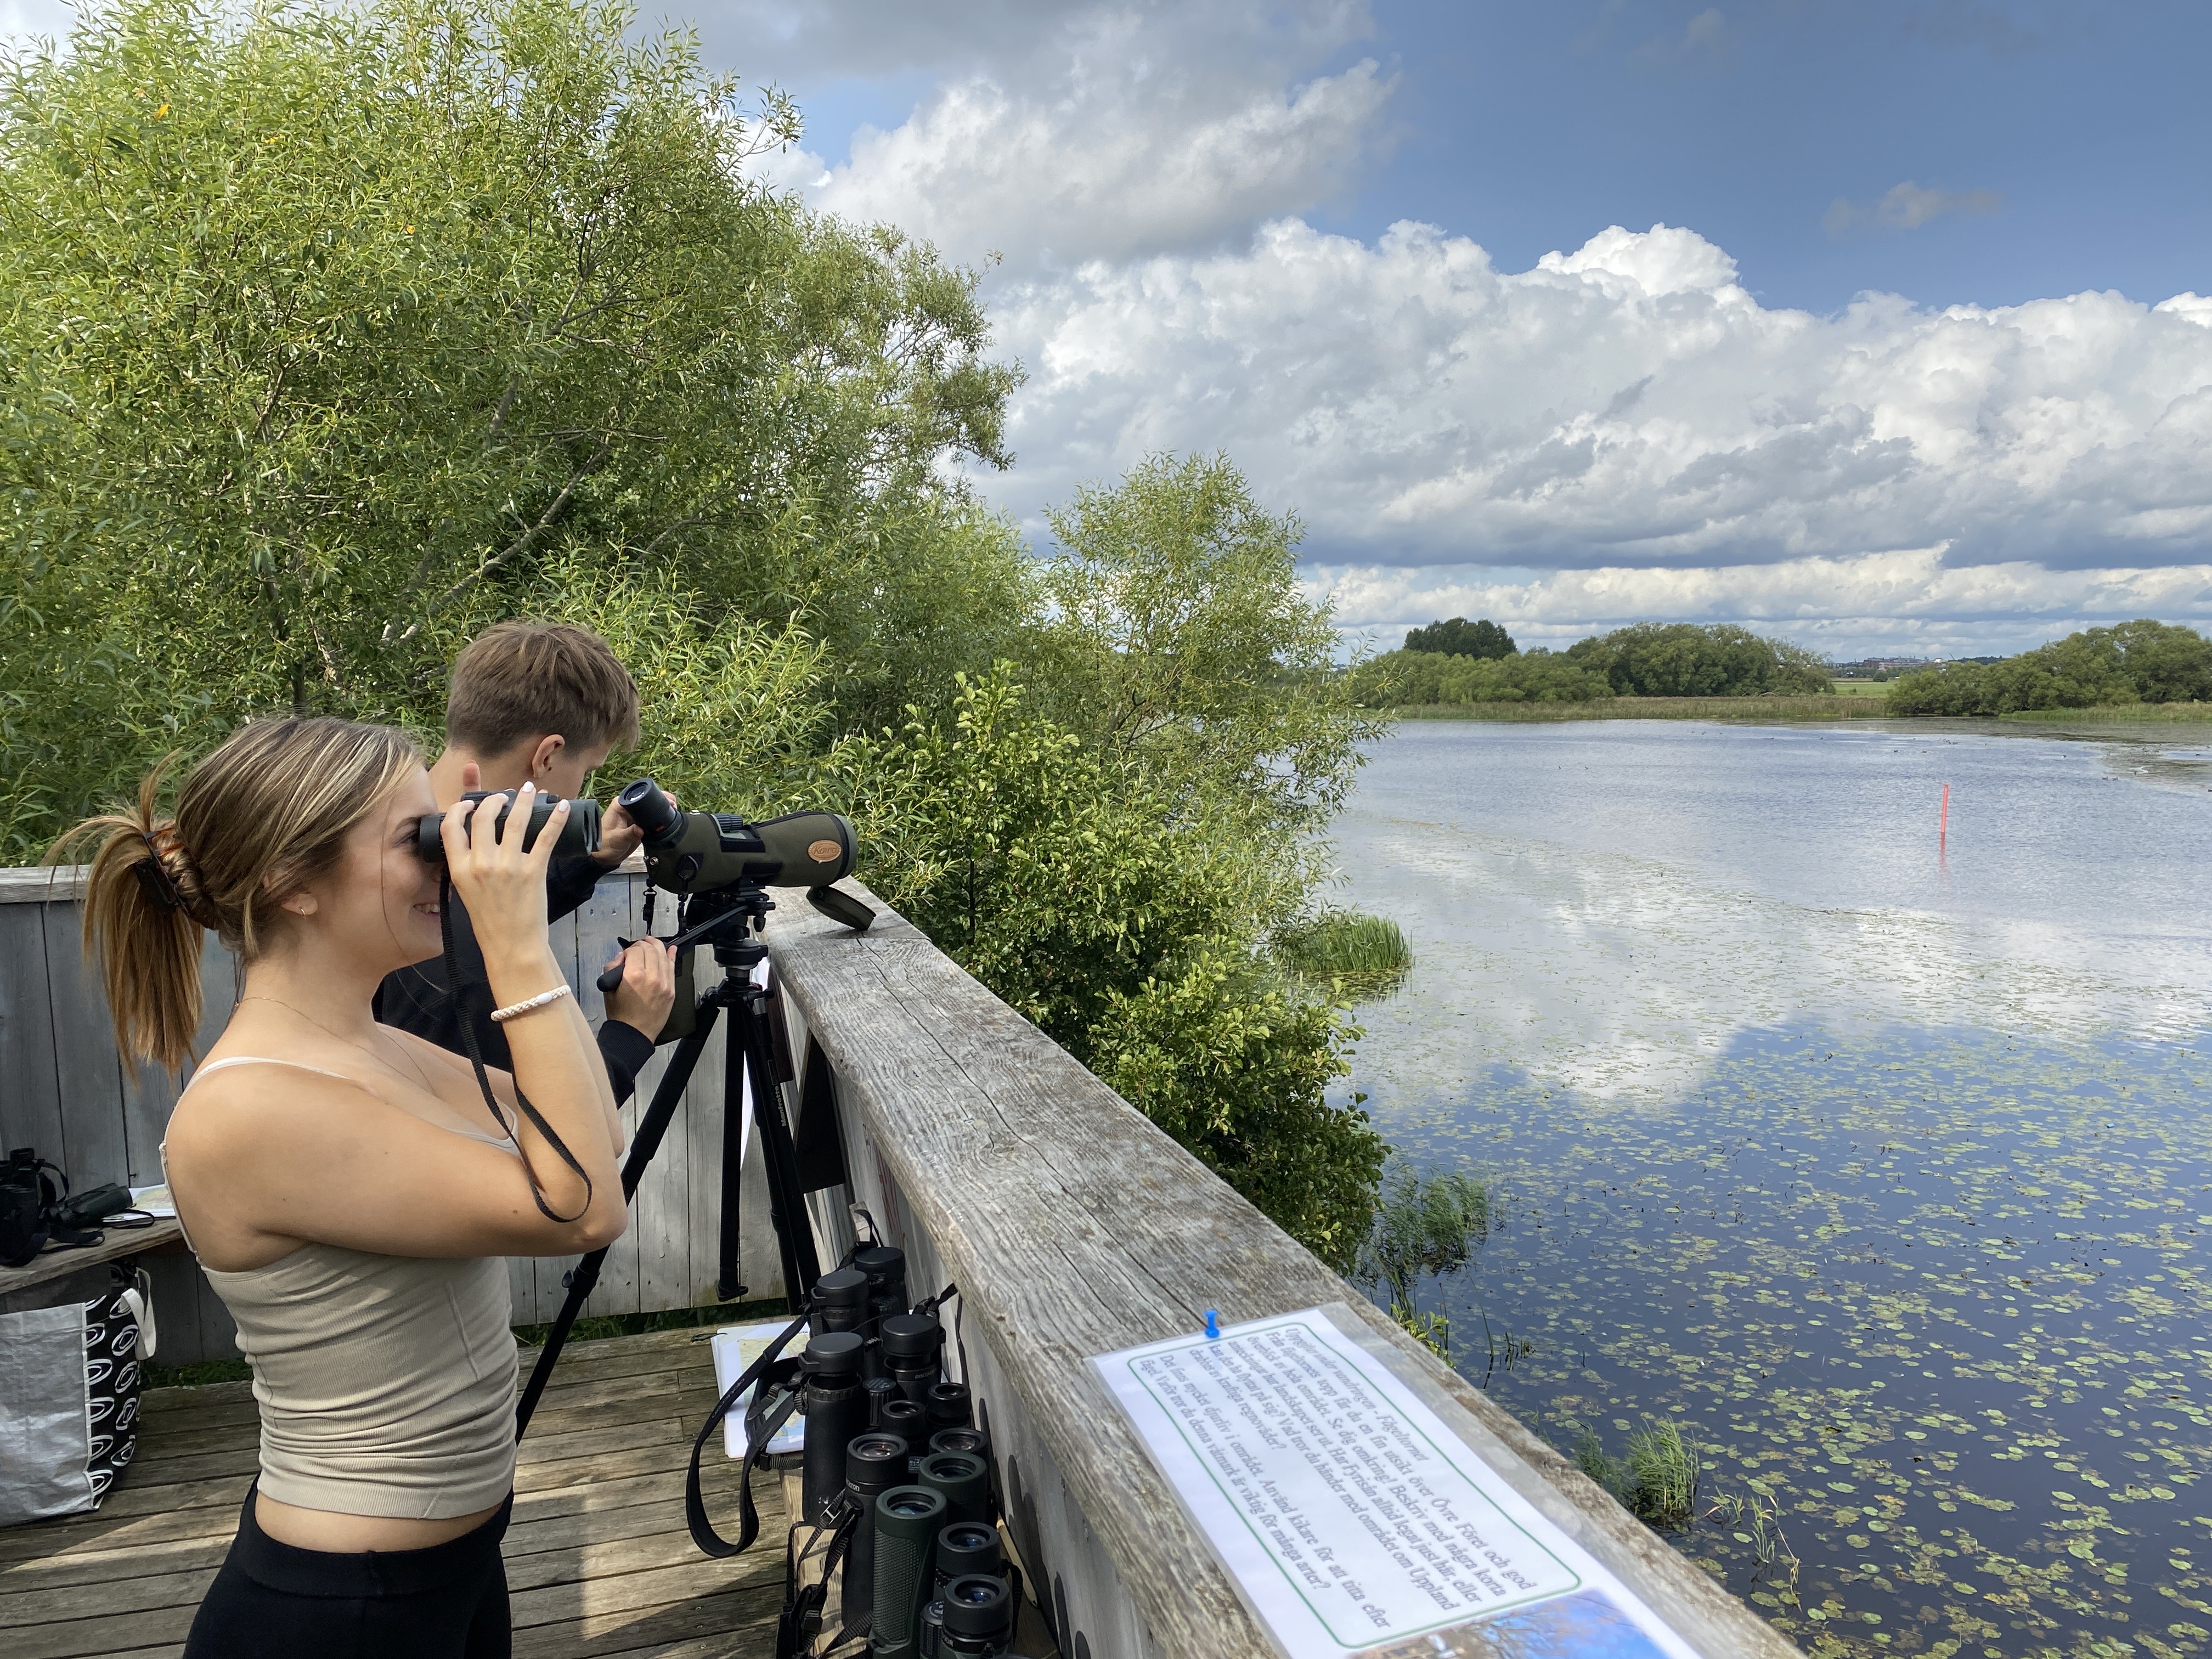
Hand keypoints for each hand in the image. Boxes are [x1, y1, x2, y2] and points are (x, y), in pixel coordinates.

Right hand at [442, 784, 561, 987]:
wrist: (511, 946)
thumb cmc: (490, 921)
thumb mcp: (466, 892)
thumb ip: (466, 866)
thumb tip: (474, 841)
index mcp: (459, 869)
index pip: (450, 827)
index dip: (459, 809)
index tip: (469, 802)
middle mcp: (481, 864)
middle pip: (484, 817)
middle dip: (495, 799)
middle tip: (505, 796)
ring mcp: (508, 867)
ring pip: (516, 820)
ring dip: (525, 800)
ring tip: (530, 790)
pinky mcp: (533, 872)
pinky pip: (546, 837)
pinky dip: (555, 818)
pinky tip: (561, 806)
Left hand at [593, 787, 676, 867]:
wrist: (604, 858)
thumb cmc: (602, 845)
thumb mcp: (617, 839)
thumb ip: (630, 833)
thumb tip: (641, 829)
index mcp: (620, 805)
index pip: (639, 796)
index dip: (654, 796)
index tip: (665, 800)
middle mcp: (628, 808)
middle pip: (648, 801)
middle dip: (661, 802)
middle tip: (673, 806)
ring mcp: (634, 817)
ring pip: (651, 810)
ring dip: (661, 811)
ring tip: (673, 812)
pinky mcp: (638, 825)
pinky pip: (651, 820)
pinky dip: (658, 821)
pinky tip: (666, 821)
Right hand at [604, 938, 675, 1037]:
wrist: (634, 1034)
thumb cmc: (621, 1015)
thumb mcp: (608, 989)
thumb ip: (612, 967)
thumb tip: (622, 957)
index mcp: (634, 976)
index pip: (635, 950)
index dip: (629, 949)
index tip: (627, 954)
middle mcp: (652, 978)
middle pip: (650, 949)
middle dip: (643, 945)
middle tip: (638, 946)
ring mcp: (664, 984)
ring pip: (663, 955)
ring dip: (657, 946)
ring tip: (651, 942)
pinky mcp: (671, 990)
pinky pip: (672, 968)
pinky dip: (671, 956)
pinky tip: (671, 950)